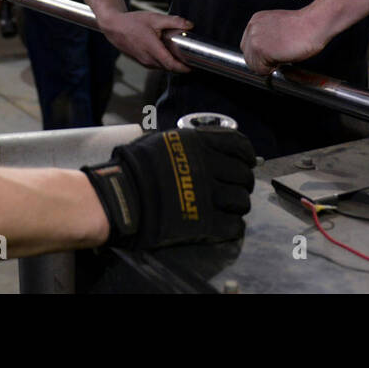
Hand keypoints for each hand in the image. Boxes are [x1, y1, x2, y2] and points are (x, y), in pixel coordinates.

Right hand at [82, 127, 255, 249]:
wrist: (121, 197)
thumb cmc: (134, 167)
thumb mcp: (162, 141)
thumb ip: (188, 144)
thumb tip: (202, 145)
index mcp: (200, 144)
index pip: (239, 145)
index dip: (247, 155)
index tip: (247, 161)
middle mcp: (209, 167)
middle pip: (243, 175)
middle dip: (243, 182)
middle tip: (236, 187)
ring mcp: (208, 196)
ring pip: (241, 201)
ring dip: (238, 204)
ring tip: (230, 207)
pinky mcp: (204, 223)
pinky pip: (233, 225)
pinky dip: (233, 226)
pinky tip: (227, 225)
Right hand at [99, 10, 192, 72]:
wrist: (113, 27)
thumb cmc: (132, 22)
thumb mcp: (154, 18)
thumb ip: (173, 21)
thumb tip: (190, 24)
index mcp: (152, 48)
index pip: (171, 64)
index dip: (183, 68)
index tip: (193, 66)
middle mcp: (147, 58)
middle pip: (168, 68)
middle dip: (180, 66)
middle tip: (191, 59)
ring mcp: (143, 61)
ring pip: (162, 67)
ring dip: (171, 65)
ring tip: (181, 57)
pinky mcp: (141, 61)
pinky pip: (155, 65)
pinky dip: (163, 62)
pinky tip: (167, 54)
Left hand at [240, 7, 329, 75]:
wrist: (314, 24)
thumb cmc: (303, 26)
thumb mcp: (278, 26)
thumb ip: (267, 35)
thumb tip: (265, 51)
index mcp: (256, 21)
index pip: (247, 46)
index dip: (259, 55)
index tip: (271, 57)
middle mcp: (252, 28)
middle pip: (248, 56)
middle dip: (261, 62)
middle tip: (278, 59)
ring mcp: (255, 39)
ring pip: (253, 65)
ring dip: (267, 66)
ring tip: (282, 58)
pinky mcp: (261, 50)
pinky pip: (261, 69)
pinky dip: (271, 70)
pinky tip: (283, 60)